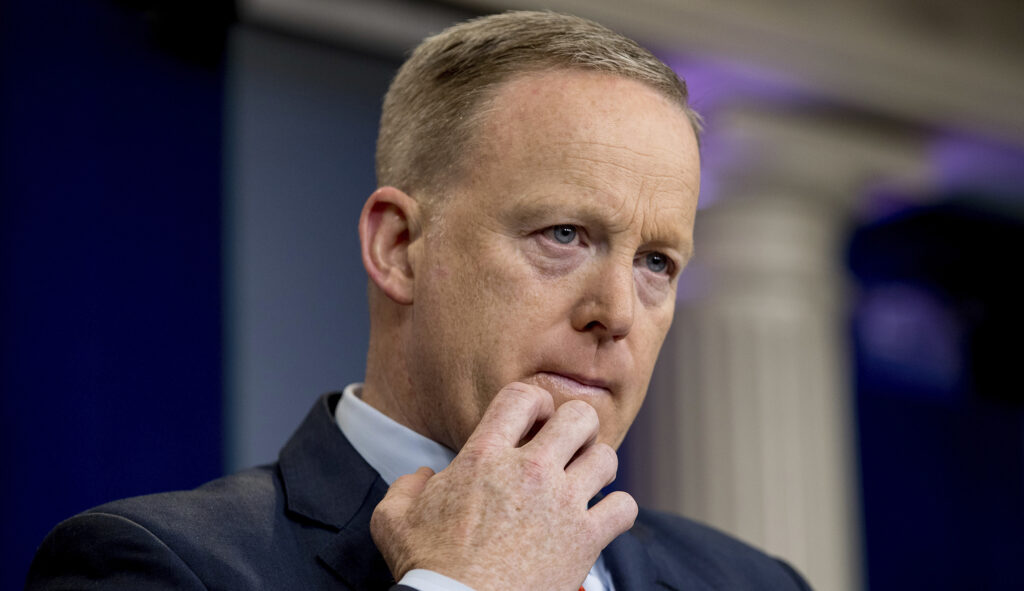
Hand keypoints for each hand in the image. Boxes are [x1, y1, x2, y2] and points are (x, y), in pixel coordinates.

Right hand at [370, 382, 637, 590]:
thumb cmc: (428, 569)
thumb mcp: (394, 521)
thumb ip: (406, 488)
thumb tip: (422, 476)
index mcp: (484, 457)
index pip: (523, 396)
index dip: (535, 401)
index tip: (534, 420)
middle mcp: (530, 472)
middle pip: (579, 417)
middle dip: (578, 426)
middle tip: (568, 446)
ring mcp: (562, 504)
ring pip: (606, 458)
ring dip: (597, 467)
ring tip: (584, 482)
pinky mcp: (585, 540)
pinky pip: (624, 507)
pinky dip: (617, 511)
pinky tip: (600, 519)